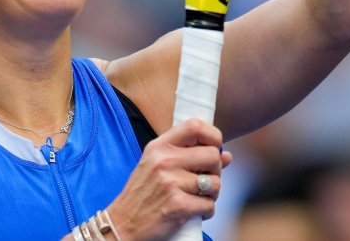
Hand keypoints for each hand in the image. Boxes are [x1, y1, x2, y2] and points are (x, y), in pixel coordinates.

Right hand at [105, 119, 232, 240]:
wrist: (122, 224)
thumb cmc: (143, 194)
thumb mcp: (157, 166)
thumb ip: (189, 156)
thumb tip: (227, 155)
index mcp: (159, 147)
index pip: (195, 126)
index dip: (213, 135)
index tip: (215, 147)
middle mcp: (164, 161)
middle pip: (212, 156)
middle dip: (216, 171)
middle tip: (204, 181)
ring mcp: (170, 183)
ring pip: (215, 183)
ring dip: (212, 194)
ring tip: (197, 197)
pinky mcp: (178, 206)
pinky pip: (209, 205)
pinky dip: (206, 211)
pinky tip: (193, 212)